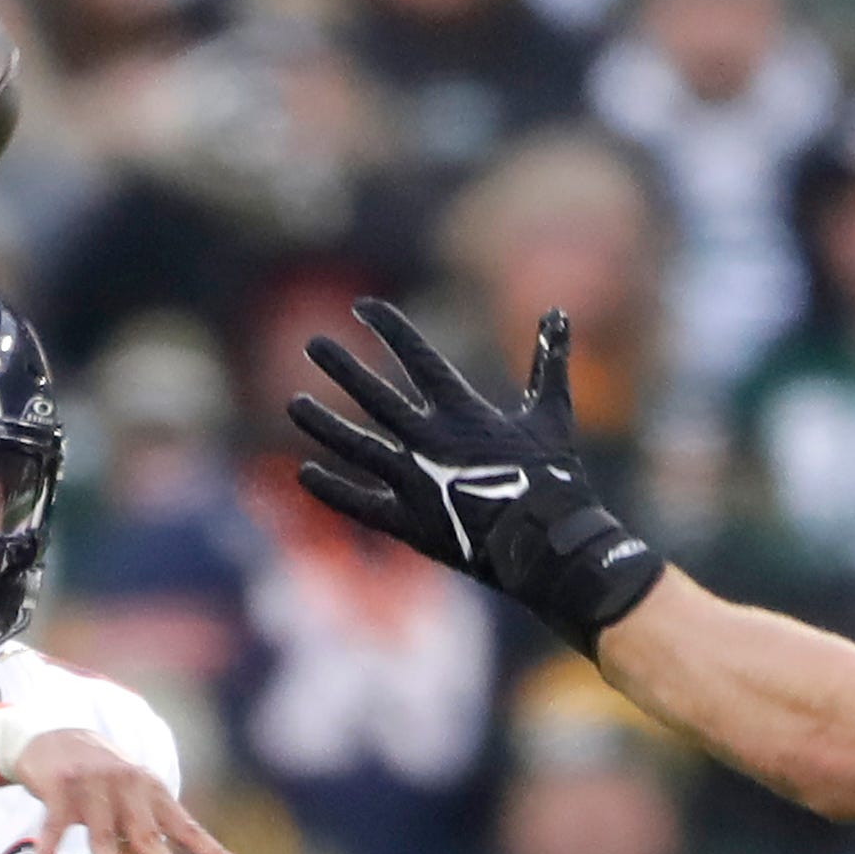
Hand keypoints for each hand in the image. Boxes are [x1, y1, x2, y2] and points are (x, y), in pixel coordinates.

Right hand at [10, 729, 246, 853]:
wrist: (53, 734)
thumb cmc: (101, 777)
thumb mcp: (134, 792)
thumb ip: (151, 827)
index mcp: (151, 790)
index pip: (187, 826)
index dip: (213, 851)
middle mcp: (127, 786)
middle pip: (147, 835)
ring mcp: (92, 787)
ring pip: (103, 839)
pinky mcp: (59, 789)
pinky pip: (53, 830)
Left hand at [289, 302, 666, 655]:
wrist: (550, 547)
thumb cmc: (555, 481)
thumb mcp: (553, 415)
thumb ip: (550, 362)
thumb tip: (558, 312)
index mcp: (463, 412)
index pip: (417, 356)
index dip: (388, 328)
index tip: (360, 307)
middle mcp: (430, 441)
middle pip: (375, 395)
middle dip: (342, 367)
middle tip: (313, 344)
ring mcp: (416, 482)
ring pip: (357, 446)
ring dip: (323, 424)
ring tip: (295, 404)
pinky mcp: (411, 524)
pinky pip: (362, 504)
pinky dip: (332, 490)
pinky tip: (304, 473)